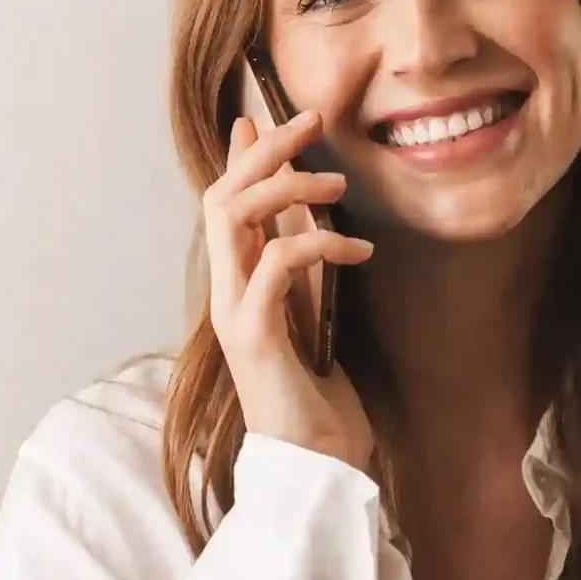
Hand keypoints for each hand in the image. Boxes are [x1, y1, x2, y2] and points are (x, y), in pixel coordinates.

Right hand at [203, 110, 376, 471]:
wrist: (315, 462)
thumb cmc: (318, 392)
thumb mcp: (314, 308)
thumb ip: (304, 258)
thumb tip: (305, 203)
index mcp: (236, 284)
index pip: (224, 201)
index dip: (244, 156)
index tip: (271, 117)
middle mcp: (226, 292)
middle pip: (223, 195)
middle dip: (266, 151)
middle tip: (311, 122)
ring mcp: (234, 312)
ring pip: (234, 217)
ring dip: (287, 187)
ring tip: (338, 186)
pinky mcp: (255, 335)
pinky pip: (274, 262)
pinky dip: (316, 243)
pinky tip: (358, 250)